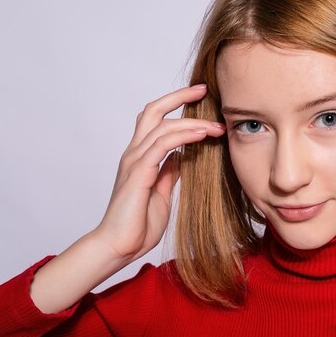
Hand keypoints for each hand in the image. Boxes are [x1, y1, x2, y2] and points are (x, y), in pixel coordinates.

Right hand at [93, 84, 224, 260]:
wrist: (118, 247)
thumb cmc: (138, 223)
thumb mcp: (162, 192)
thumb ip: (169, 172)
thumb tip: (183, 156)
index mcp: (140, 157)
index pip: (156, 120)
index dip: (176, 105)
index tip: (200, 97)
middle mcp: (134, 154)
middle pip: (153, 111)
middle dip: (179, 97)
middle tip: (204, 90)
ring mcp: (134, 162)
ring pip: (162, 126)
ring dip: (192, 122)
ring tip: (217, 126)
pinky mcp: (138, 174)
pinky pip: (162, 146)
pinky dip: (183, 136)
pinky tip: (201, 135)